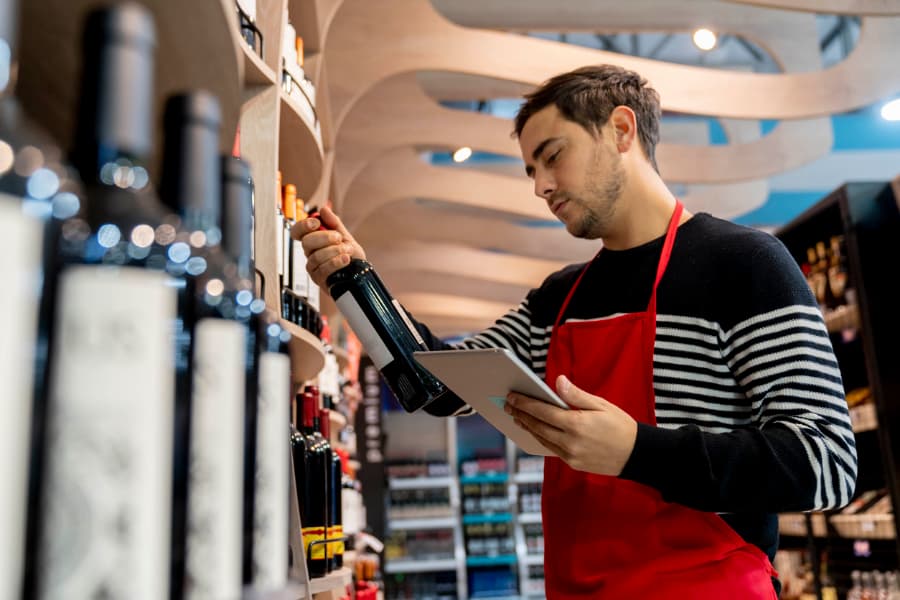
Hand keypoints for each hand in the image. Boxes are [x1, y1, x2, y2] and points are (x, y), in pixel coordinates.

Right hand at [292, 206, 365, 287]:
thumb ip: (334, 223)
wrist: (359, 275)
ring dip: (334, 251)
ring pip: (316, 256)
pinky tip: (345, 259)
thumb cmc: (351, 256)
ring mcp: (313, 266)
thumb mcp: (345, 237)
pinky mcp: (318, 279)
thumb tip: (324, 209)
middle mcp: (311, 253)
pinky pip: (323, 269)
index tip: (316, 223)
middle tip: (338, 238)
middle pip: (306, 242)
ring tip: (347, 250)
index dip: (303, 225)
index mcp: (314, 240)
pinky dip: (336, 262)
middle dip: (324, 237)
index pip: (298, 231)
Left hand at [505, 375, 637, 475]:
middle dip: (521, 414)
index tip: (512, 396)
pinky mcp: (572, 463)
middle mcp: (570, 442)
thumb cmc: (620, 426)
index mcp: (577, 424)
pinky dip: (539, 437)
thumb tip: (558, 381)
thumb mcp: (601, 405)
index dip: (525, 403)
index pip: (543, 412)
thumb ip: (576, 395)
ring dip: (527, 427)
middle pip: (537, 426)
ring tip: (516, 416)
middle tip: (508, 405)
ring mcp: (570, 455)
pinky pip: (550, 449)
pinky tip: (534, 430)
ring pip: (541, 439)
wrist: (636, 455)